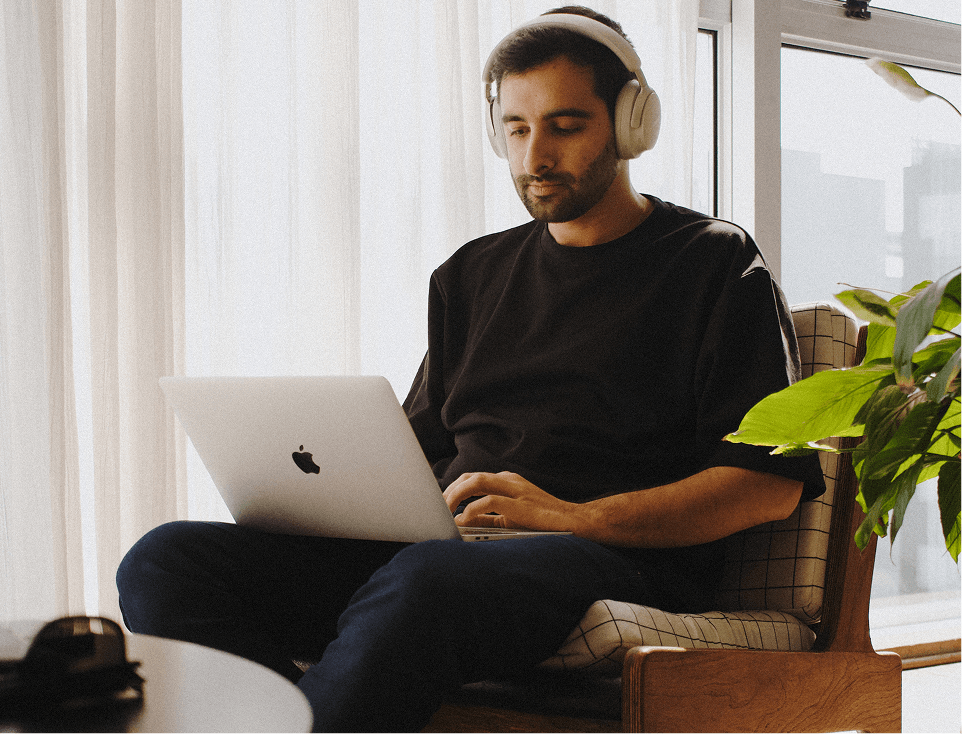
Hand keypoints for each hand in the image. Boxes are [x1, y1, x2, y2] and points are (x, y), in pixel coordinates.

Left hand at [442, 471, 577, 531]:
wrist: (574, 522)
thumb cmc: (542, 521)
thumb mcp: (510, 517)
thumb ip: (486, 518)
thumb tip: (460, 522)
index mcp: (506, 481)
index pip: (471, 478)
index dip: (452, 489)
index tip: (439, 503)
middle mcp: (509, 480)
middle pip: (469, 477)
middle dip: (449, 491)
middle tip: (437, 509)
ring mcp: (515, 489)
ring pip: (476, 482)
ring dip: (455, 496)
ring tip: (444, 512)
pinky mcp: (521, 504)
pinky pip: (490, 501)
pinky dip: (472, 510)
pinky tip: (464, 520)